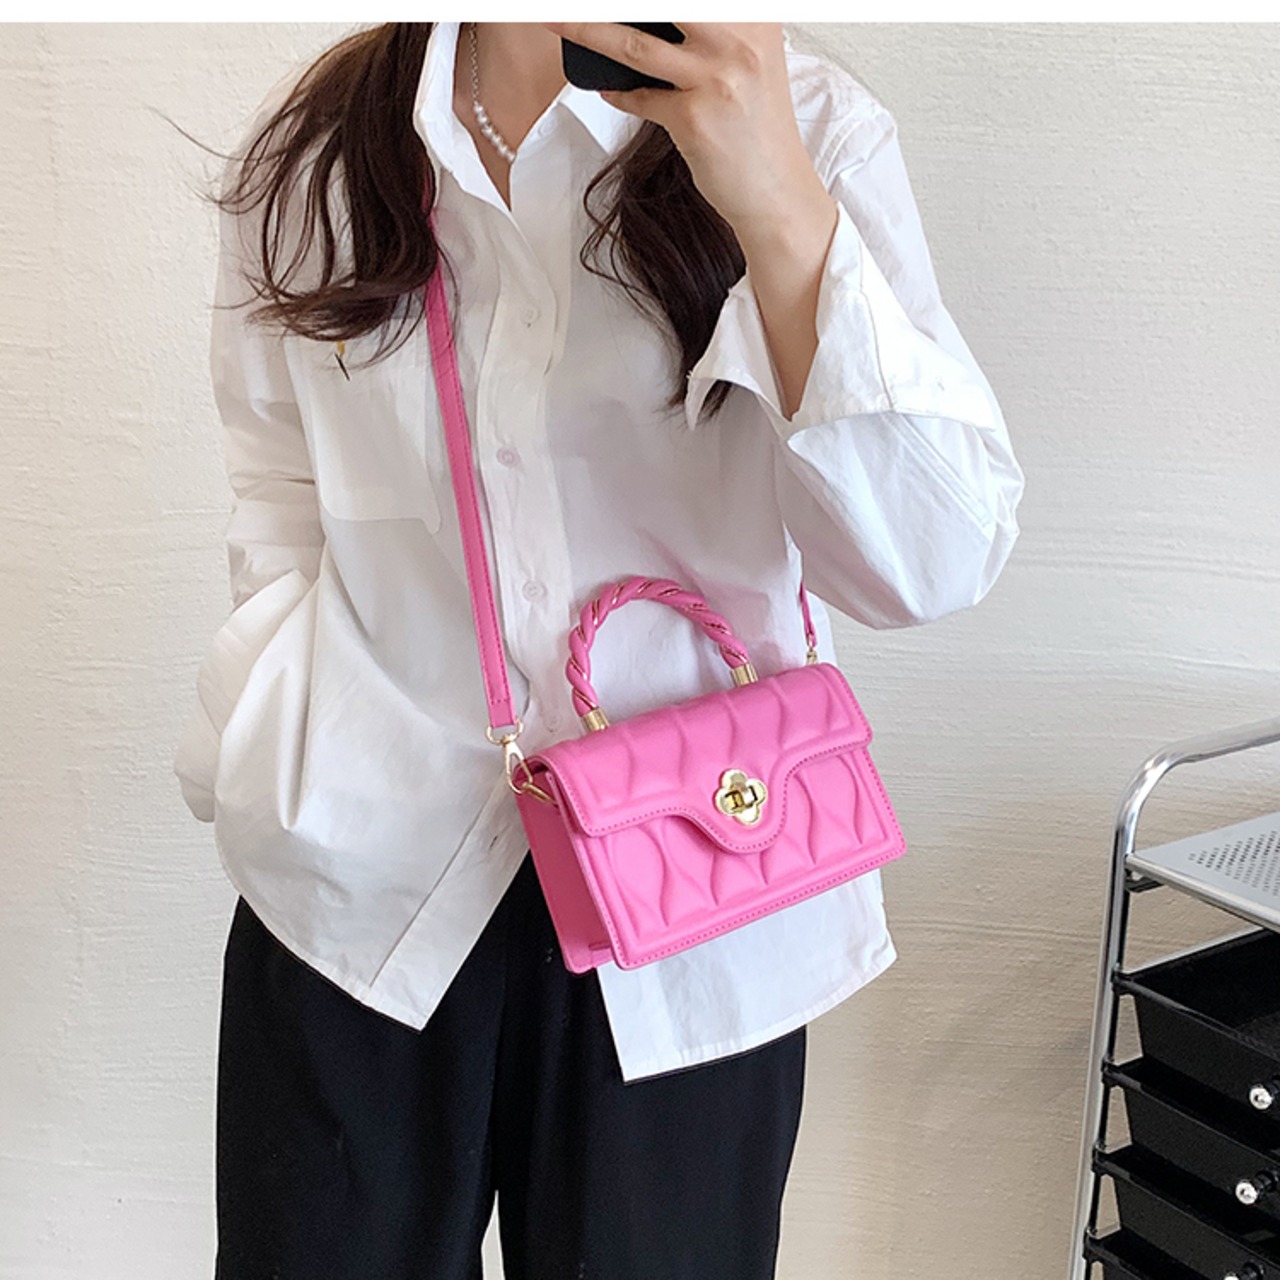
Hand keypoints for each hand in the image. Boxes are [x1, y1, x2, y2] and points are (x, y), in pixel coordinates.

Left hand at [540, 23, 822, 233]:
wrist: (777, 194)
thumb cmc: (758, 130)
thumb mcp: (750, 63)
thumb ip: (714, 32)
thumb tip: (647, 20)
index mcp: (755, 18)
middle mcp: (740, 40)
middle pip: (663, 1)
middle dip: (605, 3)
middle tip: (571, 0)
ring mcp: (716, 79)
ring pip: (633, 43)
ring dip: (585, 28)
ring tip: (554, 17)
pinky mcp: (694, 119)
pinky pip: (638, 98)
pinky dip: (619, 94)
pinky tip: (609, 91)